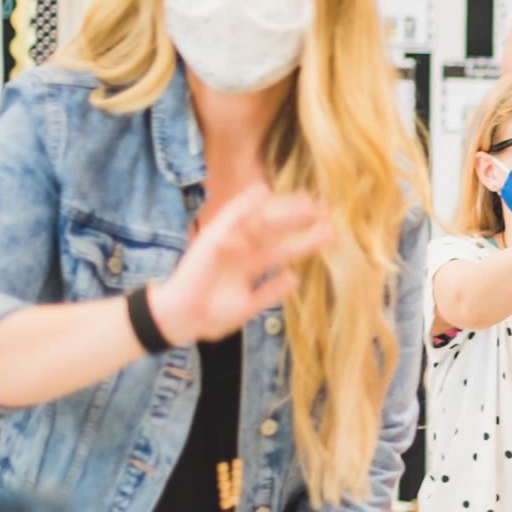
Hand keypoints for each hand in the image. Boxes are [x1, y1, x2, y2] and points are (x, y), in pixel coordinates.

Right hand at [149, 183, 332, 346]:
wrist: (180, 320)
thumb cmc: (211, 315)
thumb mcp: (248, 305)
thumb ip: (270, 292)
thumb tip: (294, 278)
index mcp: (253, 265)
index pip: (284, 247)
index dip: (306, 239)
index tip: (330, 231)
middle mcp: (243, 251)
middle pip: (276, 230)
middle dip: (299, 220)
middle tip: (325, 209)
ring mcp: (228, 244)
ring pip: (259, 221)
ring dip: (281, 209)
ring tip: (305, 200)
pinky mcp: (212, 240)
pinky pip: (228, 218)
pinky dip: (244, 204)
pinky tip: (262, 191)